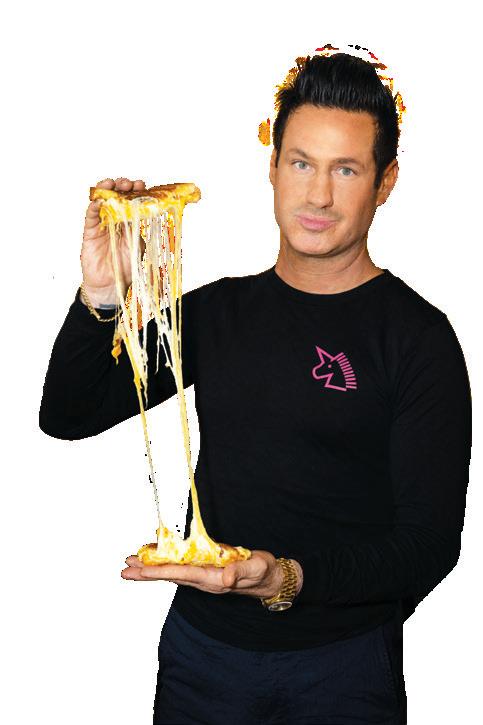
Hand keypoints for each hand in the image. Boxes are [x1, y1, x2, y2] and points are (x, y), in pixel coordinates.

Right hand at [81, 177, 145, 305]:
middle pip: (117, 198)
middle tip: (129, 183)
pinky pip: (91, 215)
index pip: (132, 202)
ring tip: (113, 184)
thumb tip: (147, 213)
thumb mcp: (138, 247)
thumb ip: (139, 230)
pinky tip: (99, 199)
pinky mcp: (89, 232)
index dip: (136, 192)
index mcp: (129, 223)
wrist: (111, 285)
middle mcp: (115, 221)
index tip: (141, 185)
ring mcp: (101, 225)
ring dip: (107, 190)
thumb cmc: (126, 268)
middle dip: (123, 187)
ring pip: (102, 202)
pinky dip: (94, 206)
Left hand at [121, 549, 302, 598]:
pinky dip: (165, 563)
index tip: (140, 569)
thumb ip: (241, 571)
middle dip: (146, 573)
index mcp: (213, 579)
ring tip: (131, 564)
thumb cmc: (263, 572)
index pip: (180, 574)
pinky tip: (154, 558)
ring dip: (151, 569)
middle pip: (170, 576)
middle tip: (125, 569)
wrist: (269, 579)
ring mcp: (203, 577)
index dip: (159, 571)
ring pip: (172, 573)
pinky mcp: (206, 570)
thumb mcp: (256, 568)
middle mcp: (204, 580)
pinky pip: (180, 568)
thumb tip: (226, 577)